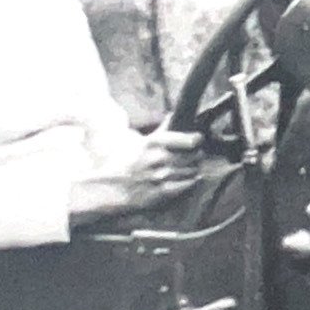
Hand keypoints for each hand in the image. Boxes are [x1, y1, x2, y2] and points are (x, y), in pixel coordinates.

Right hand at [71, 130, 211, 223]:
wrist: (112, 188)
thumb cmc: (126, 162)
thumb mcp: (140, 141)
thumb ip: (161, 130)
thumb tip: (174, 116)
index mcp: (152, 143)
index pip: (186, 140)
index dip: (196, 139)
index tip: (198, 139)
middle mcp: (158, 159)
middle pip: (193, 156)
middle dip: (197, 155)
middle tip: (197, 154)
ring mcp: (160, 177)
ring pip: (192, 171)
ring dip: (194, 168)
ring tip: (191, 167)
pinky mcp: (162, 192)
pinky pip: (186, 185)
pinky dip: (191, 181)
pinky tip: (190, 178)